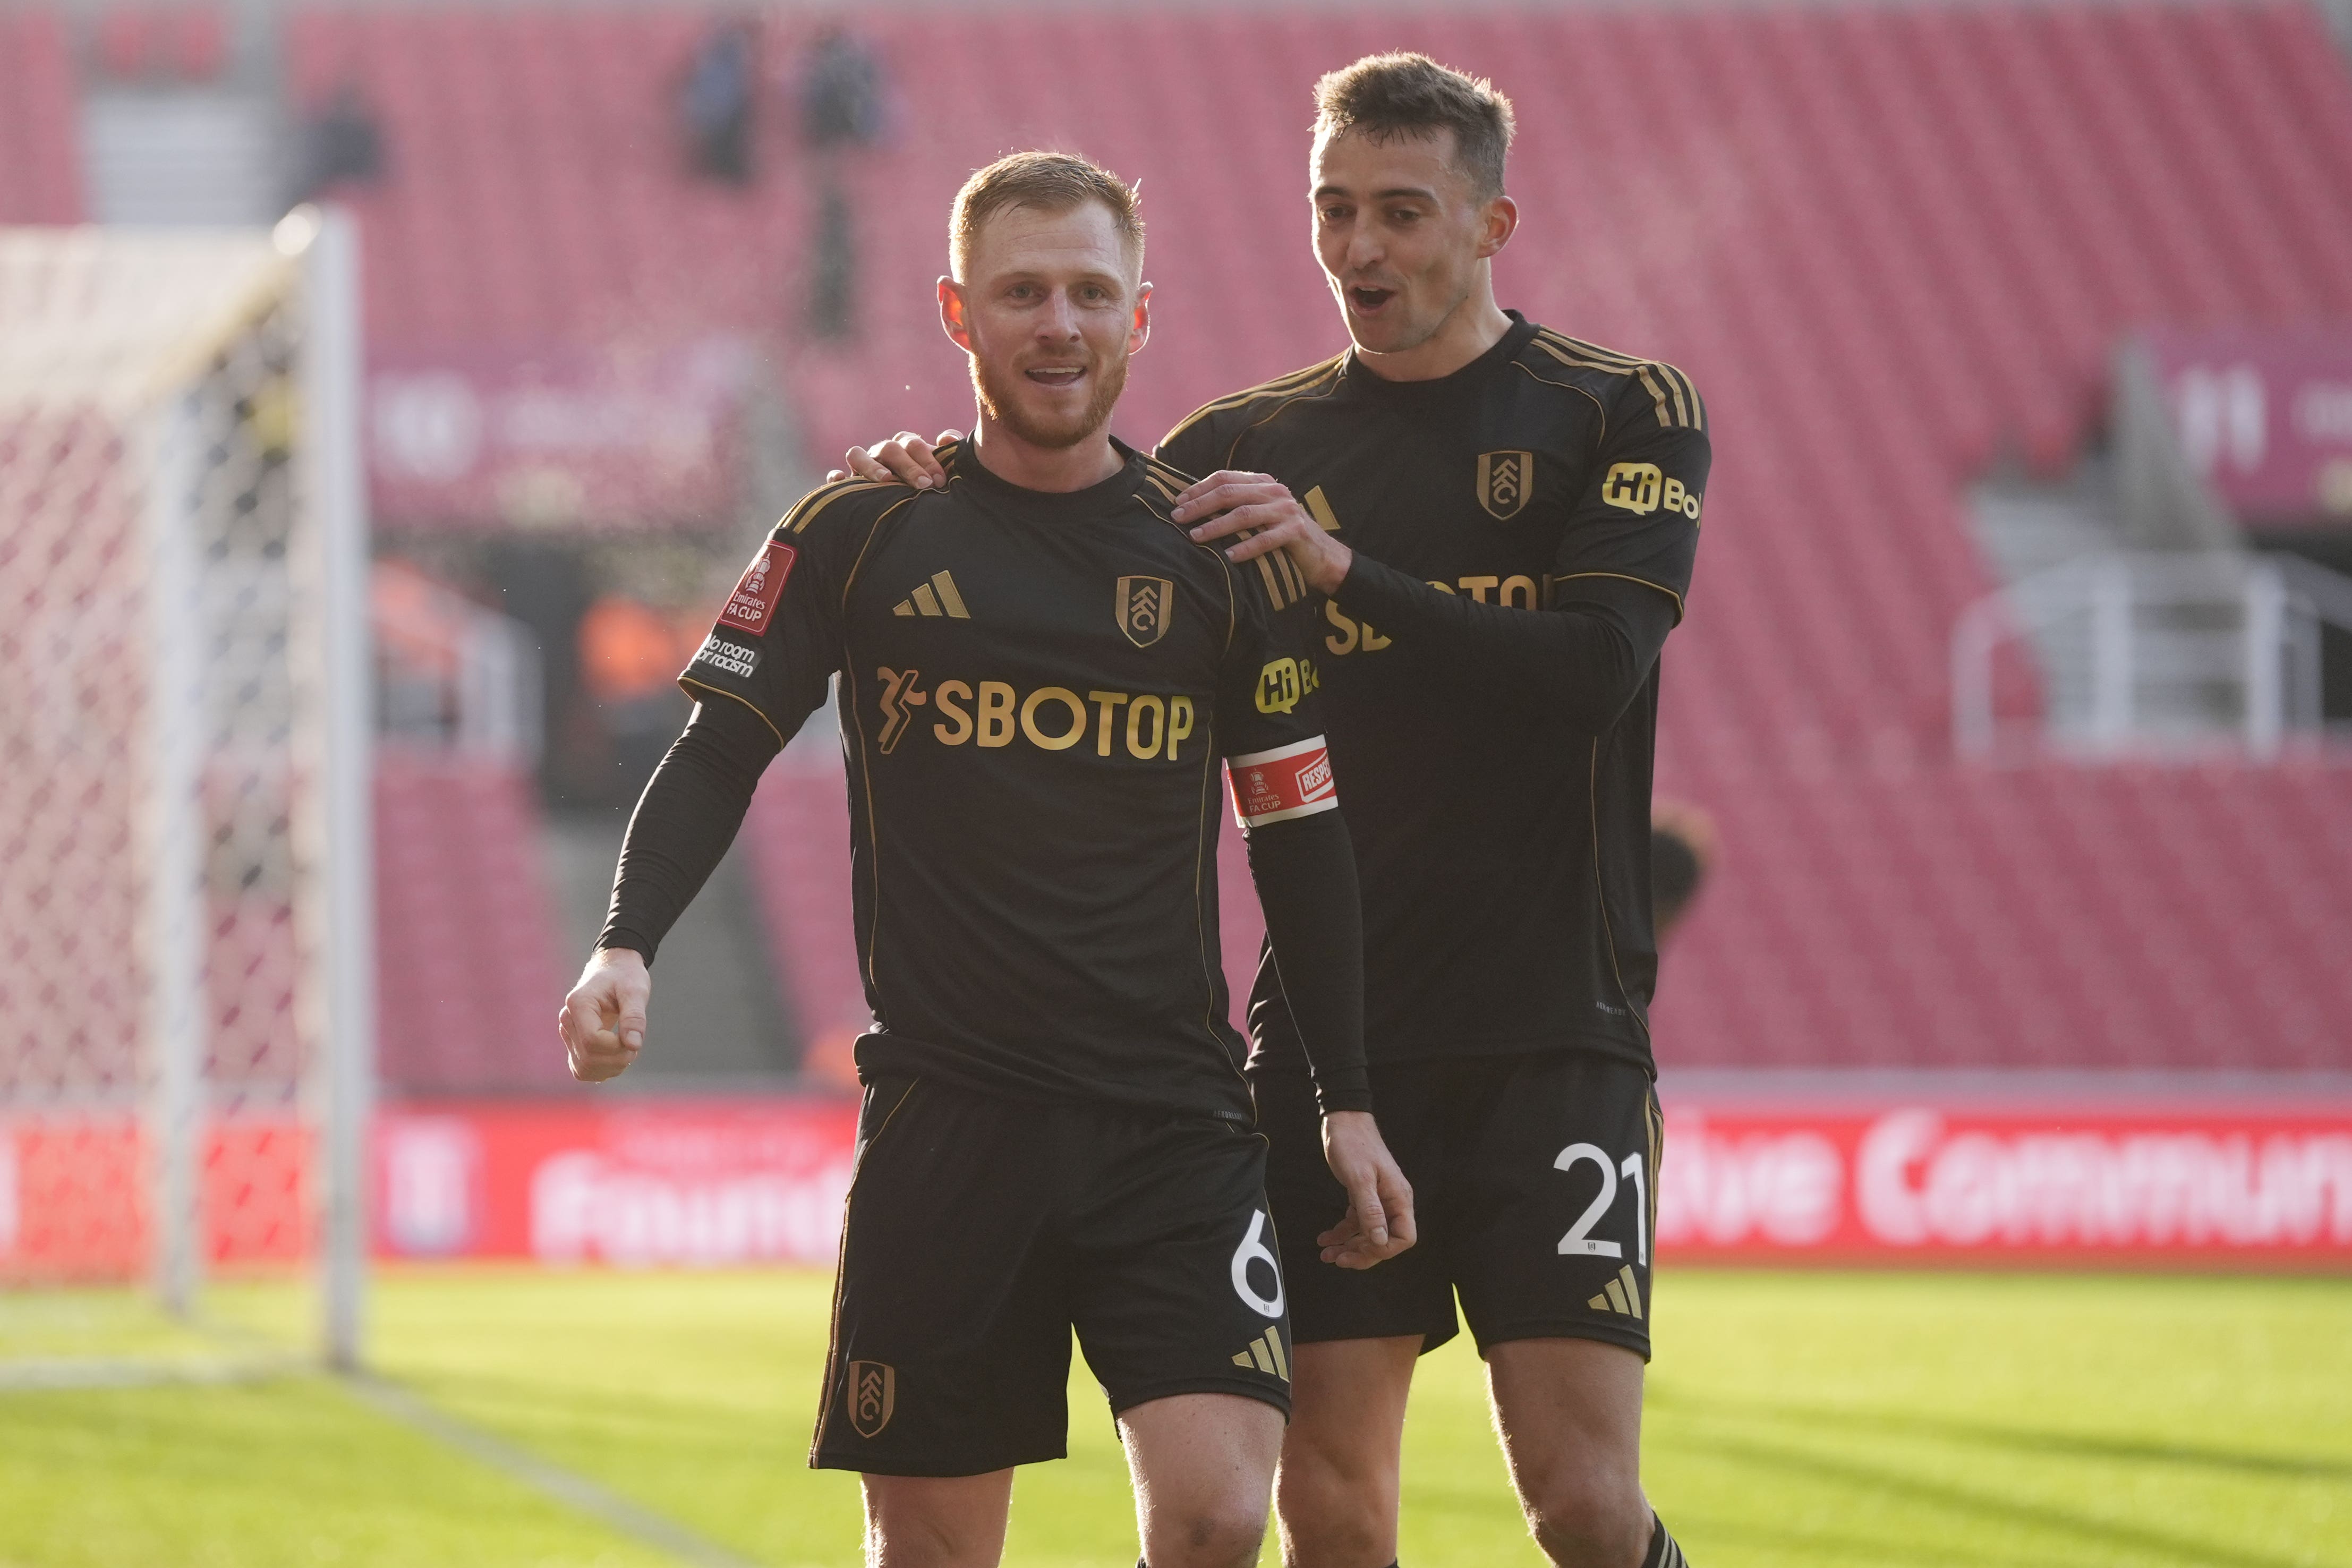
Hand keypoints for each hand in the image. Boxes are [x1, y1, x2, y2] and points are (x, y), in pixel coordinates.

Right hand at [557, 948, 650, 1082]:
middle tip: (634, 1046)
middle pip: (587, 1057)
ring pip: (583, 1068)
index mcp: (579, 1003)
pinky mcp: (573, 1043)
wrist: (614, 970)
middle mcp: (567, 1019)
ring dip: (610, 1068)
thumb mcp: (635, 990)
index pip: (592, 1040)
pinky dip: (601, 1071)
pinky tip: (615, 1058)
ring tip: (626, 1051)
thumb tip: (633, 1045)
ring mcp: (567, 1033)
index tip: (634, 1038)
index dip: (617, 1047)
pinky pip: (581, 1069)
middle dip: (617, 1059)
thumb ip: (634, 1017)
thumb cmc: (625, 977)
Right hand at [825, 429, 962, 488]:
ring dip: (872, 465)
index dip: (927, 458)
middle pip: (890, 448)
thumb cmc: (927, 493)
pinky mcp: (845, 487)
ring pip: (857, 454)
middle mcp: (882, 455)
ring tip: (886, 480)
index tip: (940, 480)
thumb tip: (947, 437)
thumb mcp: (939, 476)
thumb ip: (947, 455)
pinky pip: (835, 478)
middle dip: (908, 466)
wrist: (907, 525)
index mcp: (904, 449)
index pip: (912, 444)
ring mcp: (861, 468)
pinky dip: (837, 478)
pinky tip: (841, 481)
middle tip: (924, 485)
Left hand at [1171, 471, 1352, 596]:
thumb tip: (1194, 508)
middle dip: (1200, 505)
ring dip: (1217, 525)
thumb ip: (1237, 506)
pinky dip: (1245, 548)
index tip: (1177, 502)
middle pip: (1230, 493)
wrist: (1322, 555)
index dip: (1198, 488)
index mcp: (1263, 483)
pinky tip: (1228, 556)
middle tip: (1178, 518)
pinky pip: (1266, 539)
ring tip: (1195, 536)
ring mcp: (1286, 510)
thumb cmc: (1281, 537)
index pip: (1225, 478)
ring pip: (1244, 515)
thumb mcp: (1260, 515)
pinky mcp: (1296, 532)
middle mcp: (1274, 492)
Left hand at [1318, 1110, 1415, 1268]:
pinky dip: (1341, 1232)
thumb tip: (1380, 1242)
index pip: (1403, 1237)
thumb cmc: (1353, 1145)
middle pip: (1384, 1240)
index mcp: (1398, 1198)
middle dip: (1362, 1253)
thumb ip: (1371, 1211)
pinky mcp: (1363, 1196)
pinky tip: (1325, 1238)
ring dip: (1348, 1246)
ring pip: (1367, 1234)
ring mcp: (1378, 1199)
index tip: (1360, 1251)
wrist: (1343, 1120)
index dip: (1384, 1250)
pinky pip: (1356, 1221)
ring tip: (1326, 1254)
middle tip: (1337, 1259)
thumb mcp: (1359, 1179)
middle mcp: (1392, 1201)